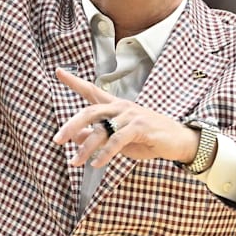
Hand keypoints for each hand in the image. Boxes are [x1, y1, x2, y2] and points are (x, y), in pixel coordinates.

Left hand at [53, 67, 199, 167]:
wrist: (178, 141)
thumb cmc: (147, 138)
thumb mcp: (118, 139)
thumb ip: (98, 135)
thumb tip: (75, 136)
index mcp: (115, 107)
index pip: (91, 90)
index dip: (74, 81)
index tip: (59, 72)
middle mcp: (121, 107)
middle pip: (89, 112)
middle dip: (71, 125)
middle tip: (57, 139)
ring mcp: (131, 116)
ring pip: (101, 129)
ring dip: (86, 148)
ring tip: (76, 162)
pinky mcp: (140, 127)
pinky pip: (117, 140)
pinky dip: (105, 153)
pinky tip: (97, 164)